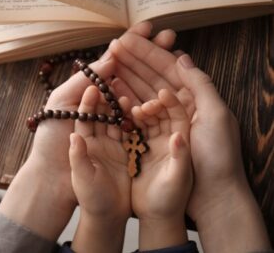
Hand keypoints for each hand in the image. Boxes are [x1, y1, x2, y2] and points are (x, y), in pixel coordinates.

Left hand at [0, 22, 177, 240]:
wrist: (55, 184)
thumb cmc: (50, 142)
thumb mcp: (61, 105)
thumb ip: (82, 83)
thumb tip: (108, 61)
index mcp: (90, 94)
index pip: (114, 64)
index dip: (131, 46)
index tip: (147, 29)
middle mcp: (107, 106)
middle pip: (132, 76)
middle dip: (149, 55)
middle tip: (168, 36)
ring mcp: (120, 123)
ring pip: (140, 95)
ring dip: (156, 74)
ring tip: (173, 54)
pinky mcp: (128, 143)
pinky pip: (142, 121)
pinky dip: (155, 104)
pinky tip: (169, 88)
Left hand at [69, 86, 130, 252]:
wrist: (106, 216)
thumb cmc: (88, 196)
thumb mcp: (80, 176)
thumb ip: (78, 156)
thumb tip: (74, 136)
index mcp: (81, 143)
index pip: (83, 116)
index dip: (88, 101)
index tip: (94, 85)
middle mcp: (96, 141)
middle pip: (100, 114)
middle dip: (105, 98)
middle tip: (114, 81)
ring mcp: (111, 146)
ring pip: (115, 121)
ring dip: (119, 107)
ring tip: (125, 94)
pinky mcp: (125, 152)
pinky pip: (127, 133)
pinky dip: (130, 122)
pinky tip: (136, 111)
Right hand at [107, 23, 270, 250]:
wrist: (211, 197)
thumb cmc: (219, 157)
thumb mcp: (217, 116)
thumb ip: (200, 85)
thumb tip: (182, 56)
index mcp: (194, 97)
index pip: (168, 68)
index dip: (148, 53)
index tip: (128, 40)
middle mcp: (178, 106)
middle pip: (152, 78)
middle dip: (133, 61)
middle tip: (113, 46)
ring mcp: (163, 122)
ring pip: (142, 94)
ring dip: (126, 78)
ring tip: (109, 64)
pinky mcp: (151, 137)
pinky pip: (136, 116)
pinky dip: (125, 102)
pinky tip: (113, 91)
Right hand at [131, 89, 191, 250]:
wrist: (159, 219)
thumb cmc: (176, 198)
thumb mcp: (182, 176)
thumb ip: (182, 155)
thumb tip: (178, 136)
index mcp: (185, 137)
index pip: (179, 110)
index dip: (170, 99)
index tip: (160, 92)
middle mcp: (171, 135)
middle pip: (160, 107)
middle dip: (149, 93)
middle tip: (141, 84)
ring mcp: (155, 141)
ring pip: (145, 115)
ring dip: (135, 103)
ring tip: (122, 92)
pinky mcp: (141, 149)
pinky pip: (134, 127)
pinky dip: (127, 117)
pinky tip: (118, 110)